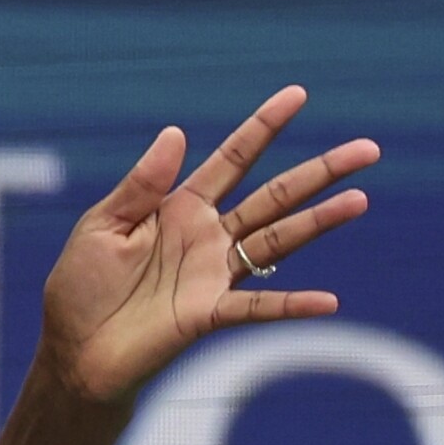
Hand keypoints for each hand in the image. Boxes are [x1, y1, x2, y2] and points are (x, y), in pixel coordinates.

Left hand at [40, 85, 377, 403]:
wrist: (74, 350)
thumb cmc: (81, 287)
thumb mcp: (101, 226)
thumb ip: (141, 185)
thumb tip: (176, 132)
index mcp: (179, 207)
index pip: (232, 159)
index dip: (263, 127)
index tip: (298, 94)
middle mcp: (207, 236)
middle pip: (274, 196)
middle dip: (319, 172)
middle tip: (369, 149)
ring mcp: (214, 275)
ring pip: (277, 240)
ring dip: (319, 222)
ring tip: (360, 200)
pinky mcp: (209, 315)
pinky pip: (258, 307)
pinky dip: (292, 304)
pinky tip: (328, 301)